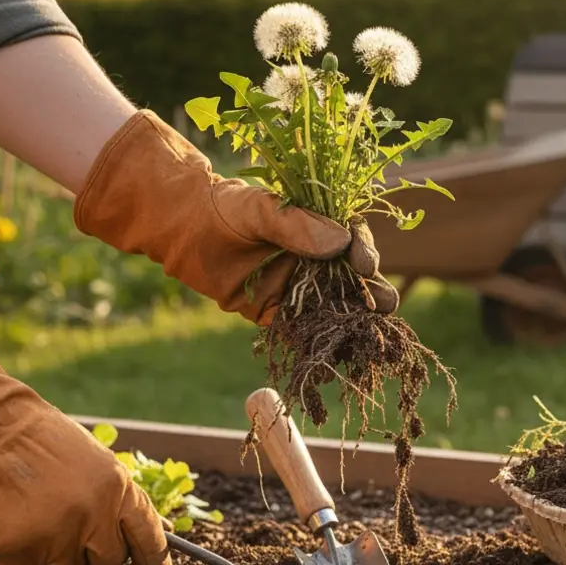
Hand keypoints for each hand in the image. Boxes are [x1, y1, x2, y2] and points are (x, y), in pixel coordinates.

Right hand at [0, 311, 171, 564]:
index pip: (149, 537)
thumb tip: (145, 537)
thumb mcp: (92, 461)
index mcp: (118, 486)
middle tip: (65, 523)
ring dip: (50, 550)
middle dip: (91, 553)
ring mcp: (58, 534)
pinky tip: (8, 520)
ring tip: (30, 508)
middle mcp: (95, 514)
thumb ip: (116, 499)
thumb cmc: (35, 439)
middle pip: (107, 562)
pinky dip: (17, 555)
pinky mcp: (20, 549)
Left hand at [74, 110, 398, 324]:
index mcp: (319, 226)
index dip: (364, 252)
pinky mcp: (278, 313)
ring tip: (369, 335)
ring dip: (352, 322)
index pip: (353, 240)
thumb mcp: (258, 210)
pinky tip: (332, 356)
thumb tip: (339, 242)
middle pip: (354, 279)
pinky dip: (317, 343)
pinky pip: (302, 330)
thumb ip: (295, 226)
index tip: (365, 264)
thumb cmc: (221, 208)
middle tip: (385, 306)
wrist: (180, 230)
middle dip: (372, 293)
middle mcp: (316, 259)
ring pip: (334, 307)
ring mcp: (299, 287)